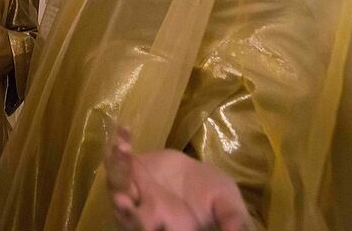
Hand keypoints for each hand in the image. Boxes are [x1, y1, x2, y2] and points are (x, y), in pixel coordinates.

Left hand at [106, 127, 253, 230]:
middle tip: (122, 198)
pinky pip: (118, 158)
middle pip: (127, 214)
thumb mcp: (228, 208)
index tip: (144, 222)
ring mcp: (134, 190)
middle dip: (124, 208)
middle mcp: (145, 213)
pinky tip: (124, 130)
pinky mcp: (130, 169)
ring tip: (123, 150)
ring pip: (119, 184)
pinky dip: (121, 144)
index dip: (143, 226)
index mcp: (169, 226)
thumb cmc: (214, 198)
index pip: (149, 229)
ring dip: (119, 169)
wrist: (200, 180)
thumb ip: (232, 220)